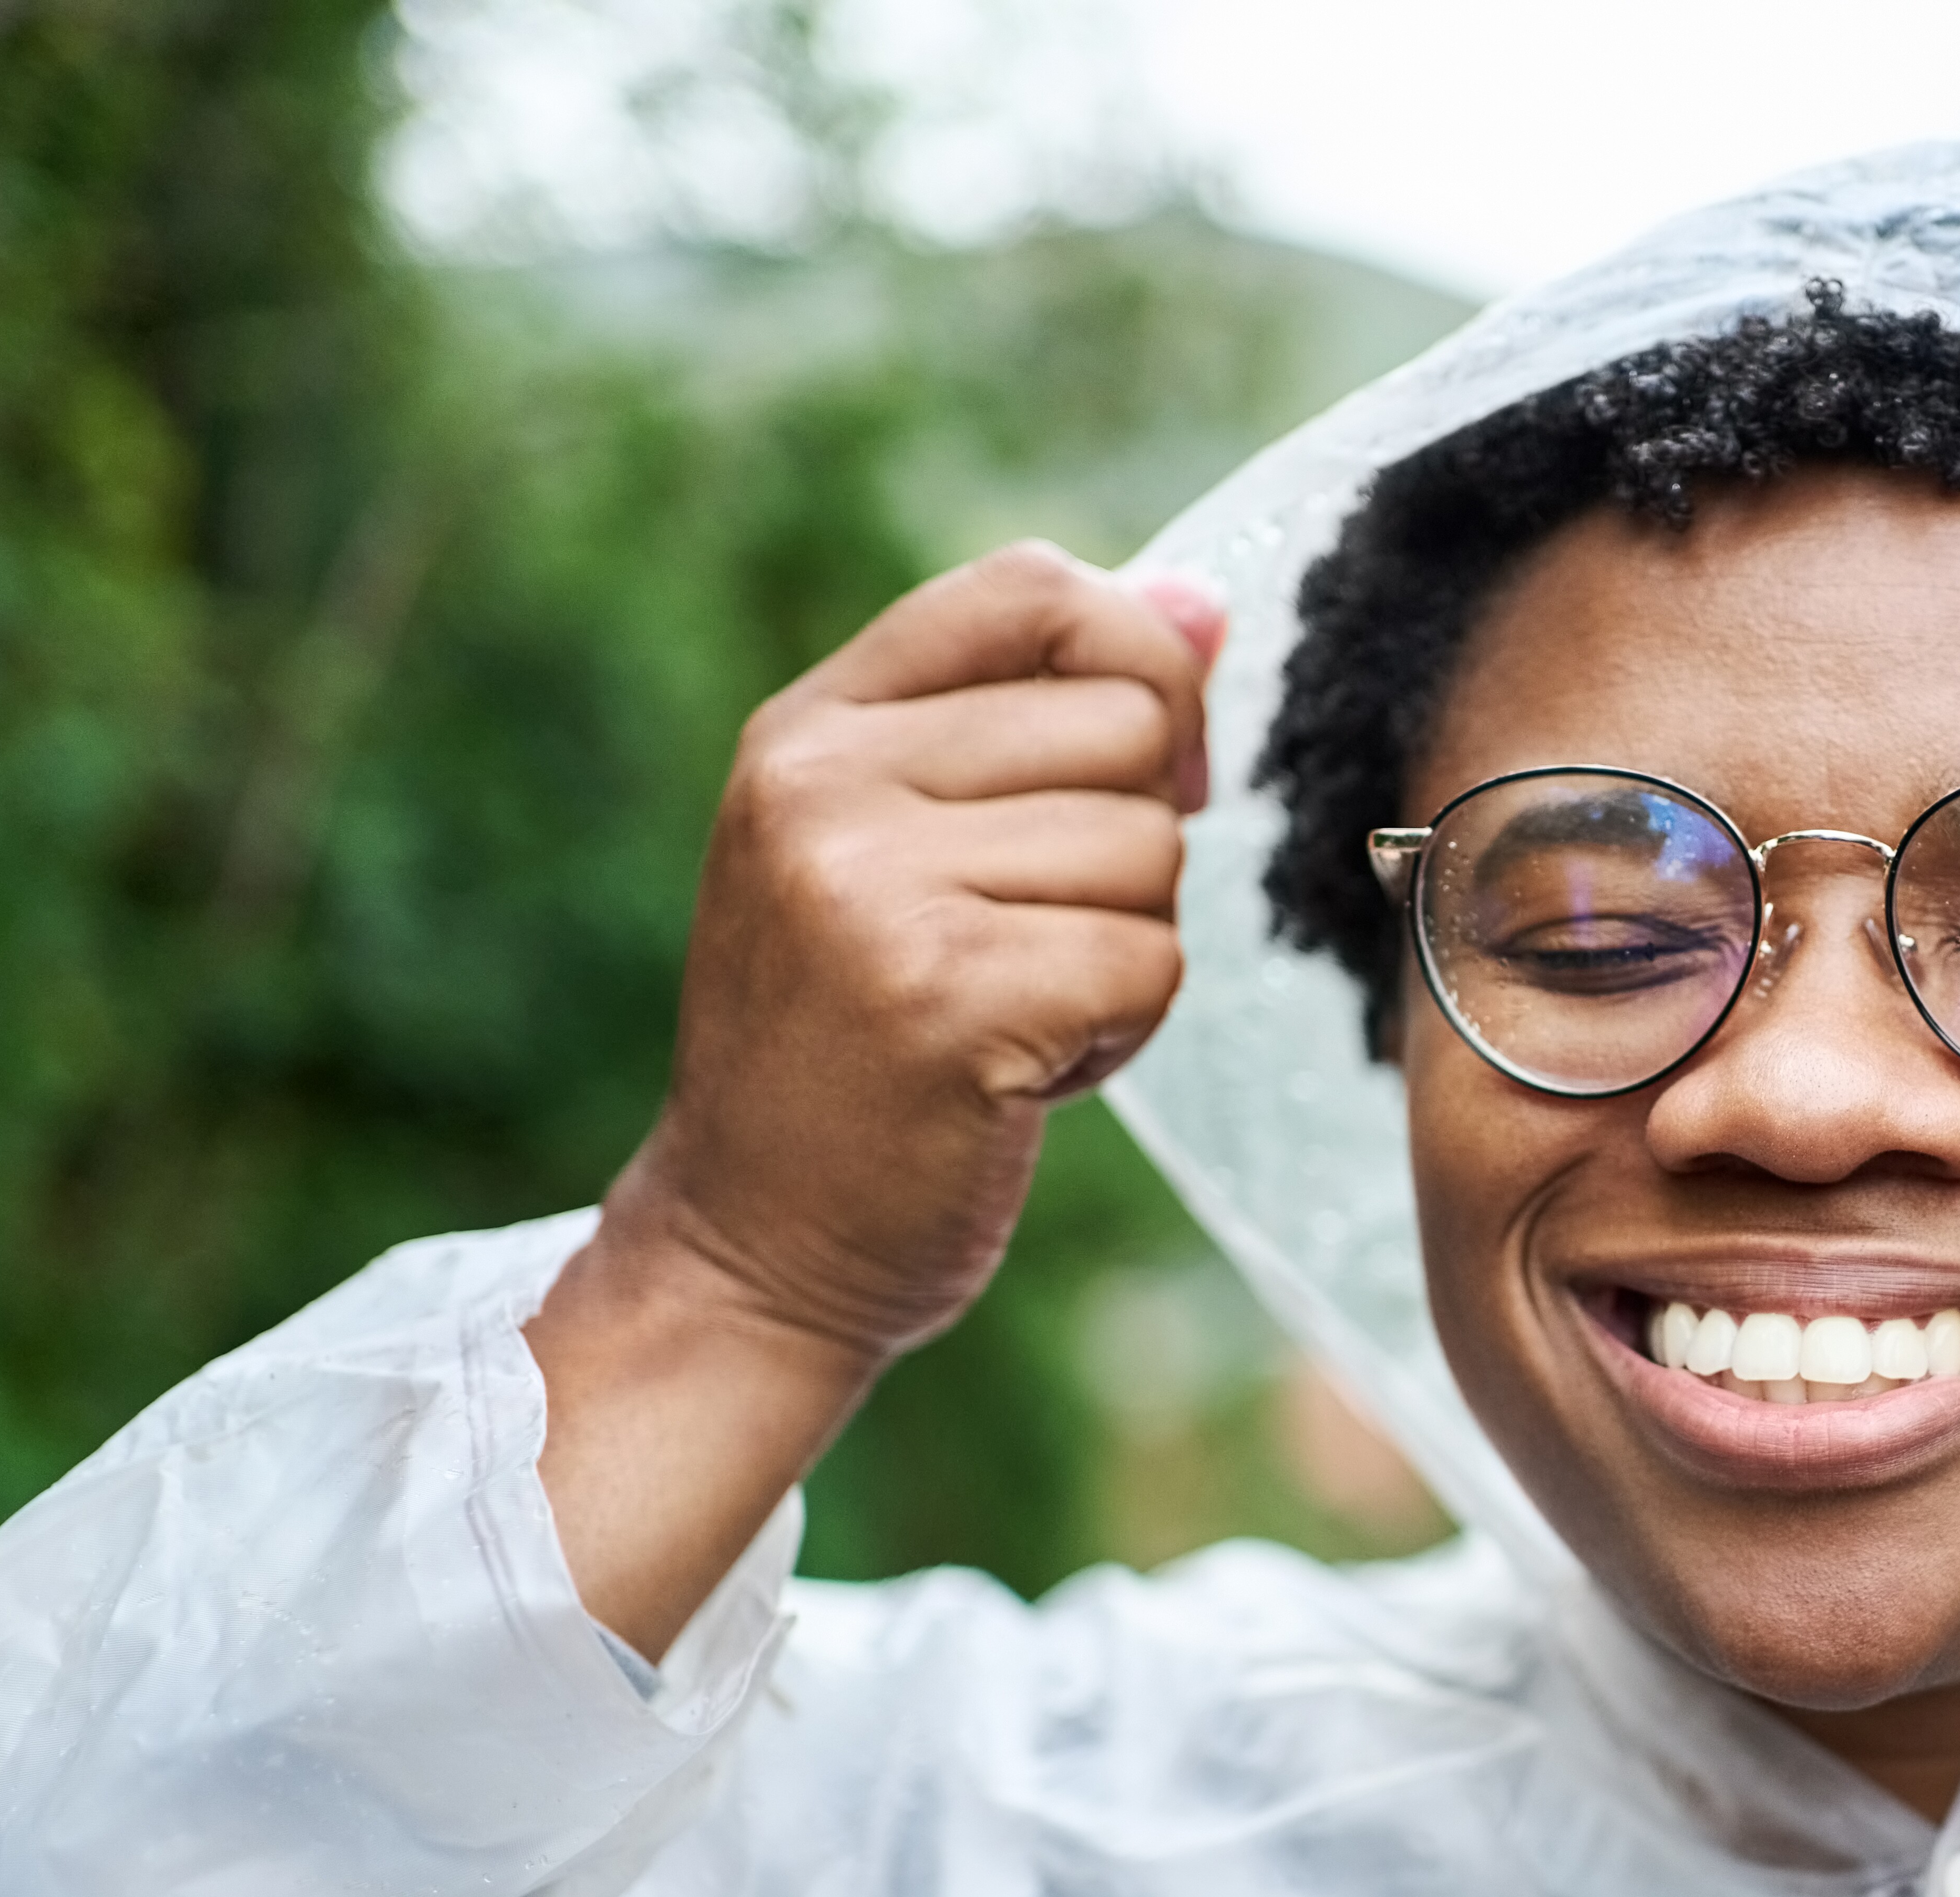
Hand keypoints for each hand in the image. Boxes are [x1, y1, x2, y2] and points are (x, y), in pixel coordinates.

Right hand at [530, 543, 1222, 1649]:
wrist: (751, 1246)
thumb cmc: (854, 1043)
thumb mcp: (907, 845)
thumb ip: (1045, 715)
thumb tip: (1208, 601)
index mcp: (811, 727)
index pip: (1034, 587)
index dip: (1137, 662)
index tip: (1135, 769)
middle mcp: (826, 786)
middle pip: (1125, 724)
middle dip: (1130, 841)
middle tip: (1030, 937)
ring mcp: (876, 890)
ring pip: (1150, 852)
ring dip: (1122, 949)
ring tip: (1011, 1012)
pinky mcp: (947, 999)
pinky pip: (1150, 961)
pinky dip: (1120, 1031)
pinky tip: (1020, 1072)